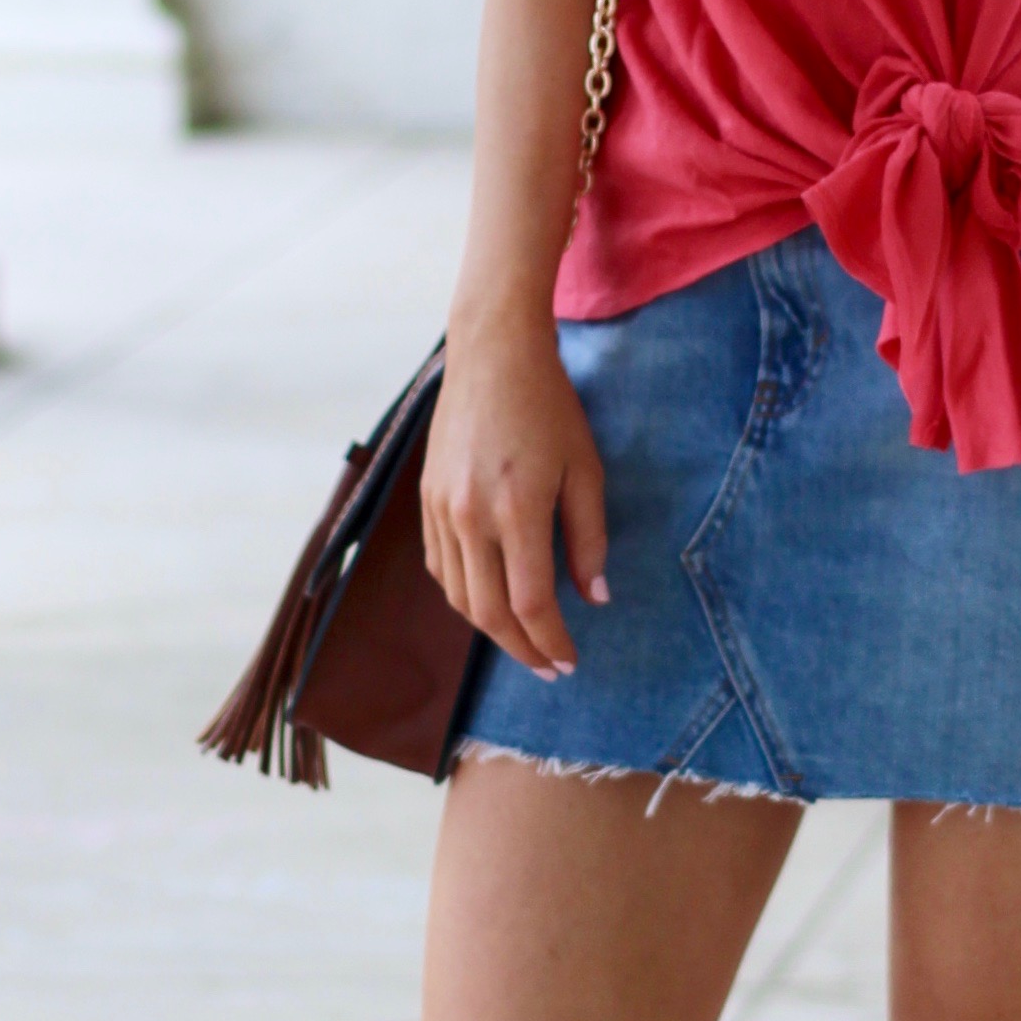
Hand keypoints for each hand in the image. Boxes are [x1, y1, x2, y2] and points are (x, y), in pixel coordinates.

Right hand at [421, 313, 607, 678]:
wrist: (492, 354)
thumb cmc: (549, 407)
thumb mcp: (585, 469)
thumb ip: (589, 538)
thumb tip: (594, 597)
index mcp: (517, 510)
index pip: (530, 604)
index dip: (551, 642)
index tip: (570, 662)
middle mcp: (470, 516)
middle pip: (489, 612)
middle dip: (521, 649)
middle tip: (548, 666)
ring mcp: (441, 509)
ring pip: (459, 595)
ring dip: (491, 627)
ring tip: (524, 637)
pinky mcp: (426, 500)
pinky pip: (441, 567)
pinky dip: (464, 593)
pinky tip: (490, 596)